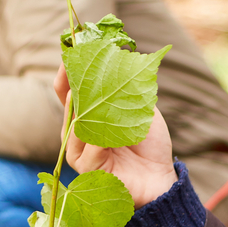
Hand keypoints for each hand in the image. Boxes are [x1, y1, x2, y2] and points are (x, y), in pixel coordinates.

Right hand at [54, 66, 176, 206]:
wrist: (159, 178)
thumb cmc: (147, 143)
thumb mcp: (138, 108)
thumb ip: (126, 86)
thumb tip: (124, 55)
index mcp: (85, 116)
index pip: (68, 89)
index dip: (69, 70)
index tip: (74, 48)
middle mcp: (76, 132)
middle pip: (68, 103)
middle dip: (75, 81)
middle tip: (80, 60)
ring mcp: (79, 151)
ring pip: (76, 124)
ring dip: (85, 106)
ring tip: (89, 90)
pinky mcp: (88, 169)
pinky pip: (90, 147)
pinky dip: (100, 135)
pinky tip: (109, 126)